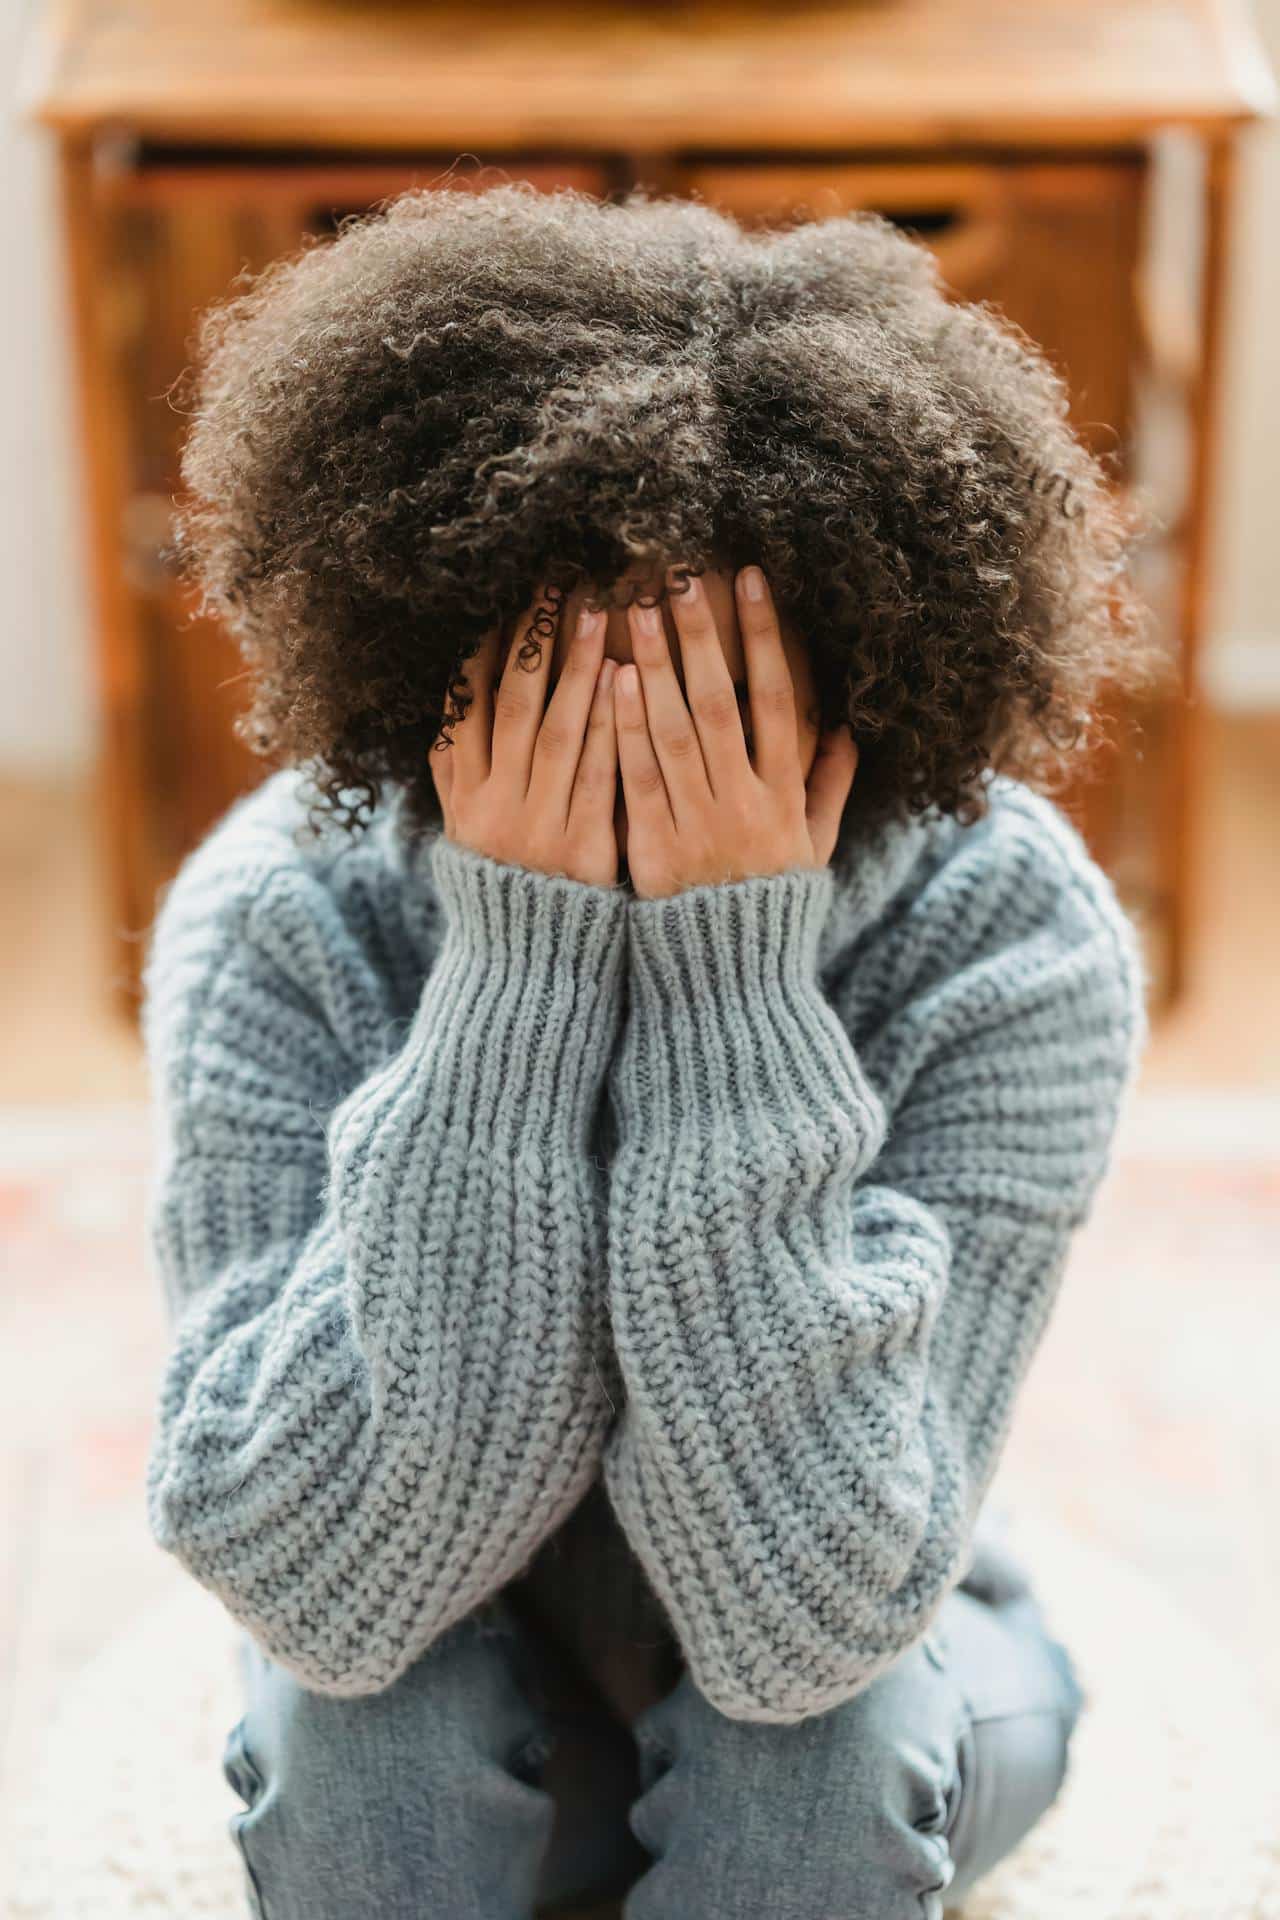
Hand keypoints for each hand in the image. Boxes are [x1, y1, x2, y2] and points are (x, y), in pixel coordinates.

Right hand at [429, 585, 619, 887]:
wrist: (529, 963)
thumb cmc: (506, 883)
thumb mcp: (465, 829)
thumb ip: (458, 768)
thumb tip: (453, 695)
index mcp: (463, 796)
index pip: (465, 708)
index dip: (482, 651)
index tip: (502, 599)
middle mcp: (494, 806)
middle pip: (511, 705)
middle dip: (531, 639)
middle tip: (553, 581)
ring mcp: (537, 826)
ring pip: (553, 731)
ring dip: (574, 666)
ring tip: (594, 610)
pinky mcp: (581, 848)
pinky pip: (595, 775)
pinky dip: (606, 724)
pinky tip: (624, 678)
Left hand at [613, 564, 857, 900]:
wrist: (730, 978)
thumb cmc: (770, 905)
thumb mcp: (814, 849)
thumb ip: (830, 787)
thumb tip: (849, 729)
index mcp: (786, 797)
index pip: (781, 701)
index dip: (767, 638)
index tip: (753, 580)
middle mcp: (745, 803)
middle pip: (722, 704)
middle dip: (701, 636)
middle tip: (679, 576)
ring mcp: (699, 825)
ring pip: (675, 733)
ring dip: (656, 667)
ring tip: (635, 611)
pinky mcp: (654, 849)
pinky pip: (638, 779)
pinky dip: (626, 729)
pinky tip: (612, 682)